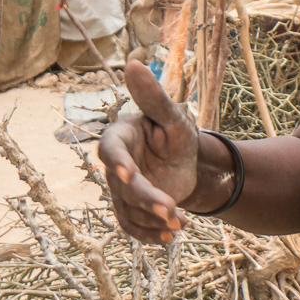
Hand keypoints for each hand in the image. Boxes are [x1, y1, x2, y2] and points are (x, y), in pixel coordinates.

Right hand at [97, 60, 200, 243]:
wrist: (189, 163)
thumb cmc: (176, 133)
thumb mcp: (171, 115)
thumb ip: (152, 96)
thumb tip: (133, 63)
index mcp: (120, 137)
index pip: (109, 150)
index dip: (116, 162)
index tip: (128, 173)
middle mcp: (116, 165)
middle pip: (121, 186)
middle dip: (145, 199)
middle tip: (170, 209)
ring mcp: (121, 190)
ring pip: (127, 209)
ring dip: (152, 220)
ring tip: (181, 223)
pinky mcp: (130, 209)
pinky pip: (132, 226)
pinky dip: (149, 234)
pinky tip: (171, 236)